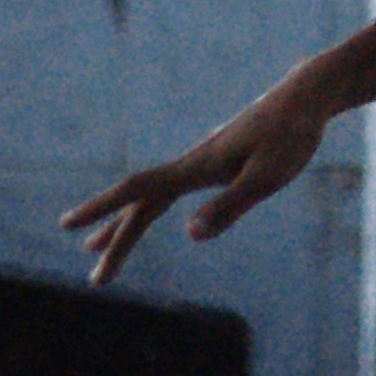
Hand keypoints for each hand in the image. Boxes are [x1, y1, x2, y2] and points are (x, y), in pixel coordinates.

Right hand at [62, 76, 330, 289]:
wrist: (308, 96)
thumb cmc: (291, 135)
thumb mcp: (267, 177)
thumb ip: (229, 206)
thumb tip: (188, 234)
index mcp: (196, 168)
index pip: (138, 191)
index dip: (102, 208)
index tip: (68, 225)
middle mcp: (191, 164)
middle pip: (141, 204)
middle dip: (115, 239)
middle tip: (95, 279)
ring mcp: (202, 162)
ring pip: (153, 197)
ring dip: (127, 224)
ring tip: (96, 247)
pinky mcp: (217, 162)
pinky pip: (172, 191)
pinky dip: (151, 207)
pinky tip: (152, 212)